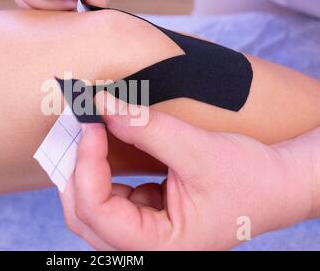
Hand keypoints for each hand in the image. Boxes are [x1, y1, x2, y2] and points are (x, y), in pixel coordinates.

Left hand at [60, 91, 317, 249]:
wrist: (276, 185)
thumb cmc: (250, 179)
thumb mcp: (198, 151)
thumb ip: (148, 128)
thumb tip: (105, 105)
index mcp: (160, 247)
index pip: (99, 212)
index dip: (87, 166)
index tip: (91, 124)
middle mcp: (147, 248)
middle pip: (86, 216)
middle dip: (78, 171)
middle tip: (81, 128)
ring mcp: (145, 235)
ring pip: (92, 209)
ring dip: (85, 171)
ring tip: (89, 136)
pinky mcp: (147, 217)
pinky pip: (108, 199)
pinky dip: (100, 172)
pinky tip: (104, 149)